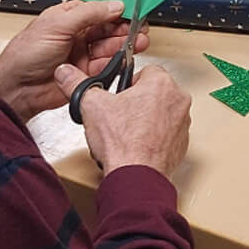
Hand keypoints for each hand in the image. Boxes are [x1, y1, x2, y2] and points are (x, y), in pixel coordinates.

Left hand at [0, 0, 150, 120]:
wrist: (16, 89)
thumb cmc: (25, 54)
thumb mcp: (58, 25)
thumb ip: (89, 13)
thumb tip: (114, 4)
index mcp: (68, 17)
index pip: (98, 8)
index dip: (116, 8)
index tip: (133, 8)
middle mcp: (76, 34)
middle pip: (108, 27)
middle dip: (125, 27)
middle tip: (140, 27)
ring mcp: (81, 54)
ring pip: (110, 46)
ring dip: (125, 43)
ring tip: (139, 41)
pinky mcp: (85, 73)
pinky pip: (106, 66)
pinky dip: (117, 62)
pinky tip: (125, 57)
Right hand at [55, 61, 191, 176]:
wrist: (135, 177)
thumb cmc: (123, 144)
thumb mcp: (92, 106)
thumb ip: (78, 85)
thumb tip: (66, 74)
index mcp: (162, 83)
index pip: (145, 71)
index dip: (127, 83)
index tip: (118, 95)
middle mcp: (178, 100)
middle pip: (154, 92)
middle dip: (136, 102)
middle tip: (119, 115)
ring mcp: (182, 123)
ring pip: (161, 113)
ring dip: (146, 119)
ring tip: (126, 132)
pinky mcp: (181, 143)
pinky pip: (166, 133)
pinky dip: (154, 137)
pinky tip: (137, 145)